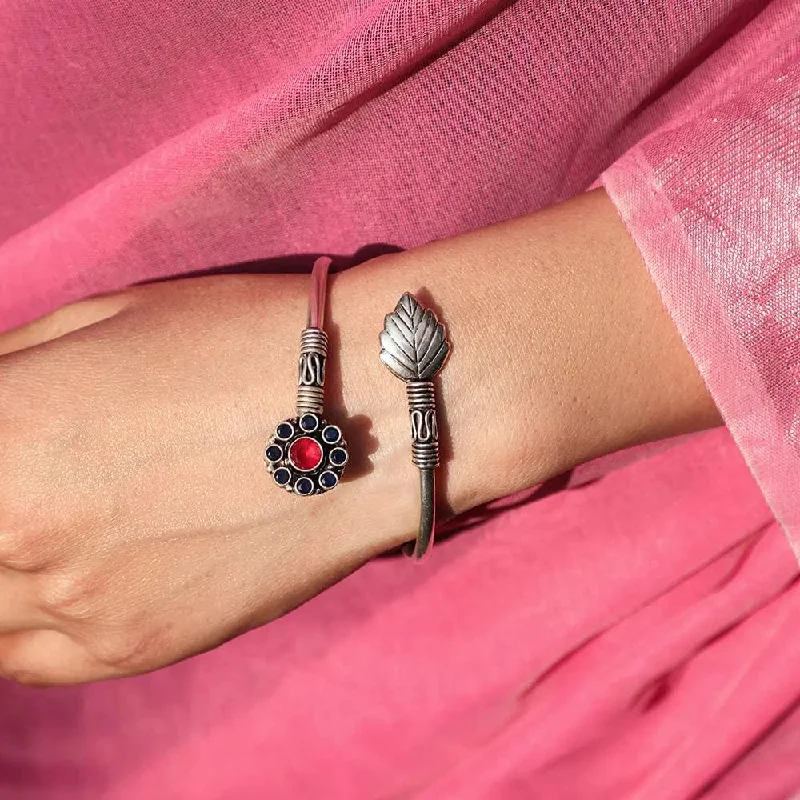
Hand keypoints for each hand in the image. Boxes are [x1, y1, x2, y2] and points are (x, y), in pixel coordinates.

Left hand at [0, 190, 718, 684]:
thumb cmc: (242, 341)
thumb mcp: (103, 320)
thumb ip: (7, 371)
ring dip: (6, 563)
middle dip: (4, 507)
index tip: (15, 449)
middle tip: (42, 484)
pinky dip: (24, 620)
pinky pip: (26, 656)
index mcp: (2, 429)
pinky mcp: (134, 649)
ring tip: (52, 526)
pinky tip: (67, 573)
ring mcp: (77, 604)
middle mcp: (18, 528)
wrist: (366, 410)